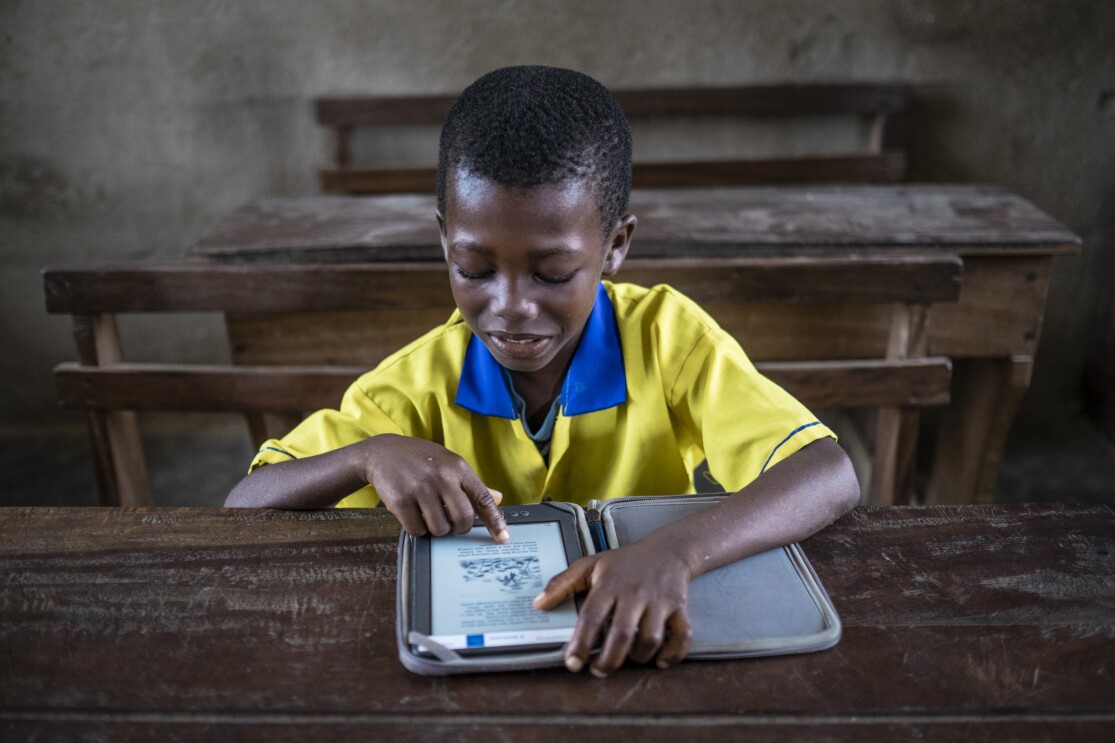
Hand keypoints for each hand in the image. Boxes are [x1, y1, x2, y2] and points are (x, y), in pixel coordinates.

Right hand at [358, 434, 507, 541]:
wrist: (382, 452)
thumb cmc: (420, 460)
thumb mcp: (448, 464)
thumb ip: (470, 484)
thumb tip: (497, 498)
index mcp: (457, 467)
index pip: (482, 498)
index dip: (495, 521)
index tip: (503, 538)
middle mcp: (442, 476)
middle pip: (463, 519)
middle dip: (458, 528)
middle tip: (451, 524)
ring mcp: (421, 488)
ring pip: (440, 528)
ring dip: (435, 529)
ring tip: (428, 515)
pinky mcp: (401, 500)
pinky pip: (417, 530)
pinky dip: (417, 529)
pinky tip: (413, 516)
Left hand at [533, 541, 693, 676]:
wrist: (667, 550)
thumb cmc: (626, 562)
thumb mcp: (590, 565)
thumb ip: (562, 583)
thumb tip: (539, 604)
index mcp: (610, 584)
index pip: (592, 615)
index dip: (581, 642)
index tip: (572, 663)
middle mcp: (635, 593)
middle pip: (622, 633)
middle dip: (609, 659)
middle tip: (597, 670)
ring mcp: (659, 602)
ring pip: (650, 639)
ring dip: (637, 657)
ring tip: (625, 660)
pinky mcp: (679, 608)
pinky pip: (682, 636)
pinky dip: (673, 654)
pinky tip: (659, 661)